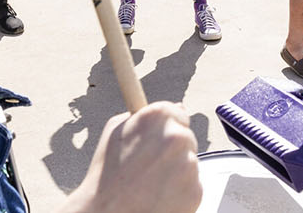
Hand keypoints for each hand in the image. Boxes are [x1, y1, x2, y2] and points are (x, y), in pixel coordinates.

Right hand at [60, 103, 199, 212]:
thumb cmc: (107, 176)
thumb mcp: (115, 133)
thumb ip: (143, 116)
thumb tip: (174, 107)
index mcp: (157, 117)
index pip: (179, 112)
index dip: (168, 126)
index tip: (159, 138)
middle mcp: (176, 136)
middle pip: (186, 137)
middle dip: (173, 149)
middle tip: (150, 166)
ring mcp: (188, 164)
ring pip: (190, 162)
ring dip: (177, 170)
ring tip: (151, 182)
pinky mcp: (195, 190)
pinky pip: (193, 185)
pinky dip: (180, 190)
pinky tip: (159, 195)